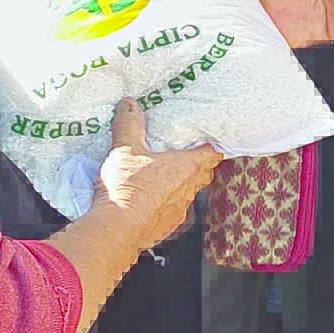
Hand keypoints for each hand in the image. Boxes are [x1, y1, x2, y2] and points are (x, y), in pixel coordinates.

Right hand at [96, 101, 221, 248]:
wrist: (118, 228)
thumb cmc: (128, 187)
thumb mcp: (125, 148)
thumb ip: (129, 124)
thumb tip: (129, 104)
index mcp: (187, 166)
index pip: (214, 154)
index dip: (215, 146)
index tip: (211, 140)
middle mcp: (188, 189)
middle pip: (203, 174)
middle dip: (197, 165)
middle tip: (183, 156)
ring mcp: (180, 210)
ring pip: (188, 194)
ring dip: (180, 186)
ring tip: (162, 178)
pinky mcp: (167, 226)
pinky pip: (172, 211)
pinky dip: (165, 205)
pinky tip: (149, 201)